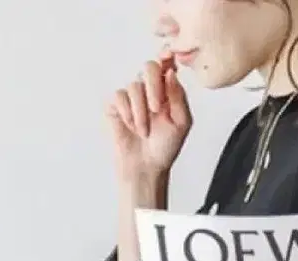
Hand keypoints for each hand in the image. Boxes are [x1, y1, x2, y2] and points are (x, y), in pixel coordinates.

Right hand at [105, 50, 192, 183]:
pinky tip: (131, 125)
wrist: (146, 167)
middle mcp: (149, 90)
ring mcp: (131, 97)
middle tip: (156, 108)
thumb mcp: (182, 123)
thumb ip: (179, 97)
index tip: (166, 55)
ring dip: (140, 111)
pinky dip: (127, 112)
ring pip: (134, 85)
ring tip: (144, 131)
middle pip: (149, 66)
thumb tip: (170, 73)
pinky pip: (119, 96)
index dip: (166, 56)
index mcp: (167, 91)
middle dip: (153, 85)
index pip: (166, 65)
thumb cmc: (165, 148)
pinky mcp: (115, 106)